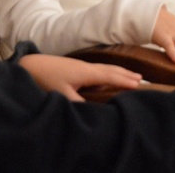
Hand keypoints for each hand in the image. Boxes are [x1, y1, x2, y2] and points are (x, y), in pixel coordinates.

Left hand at [18, 55, 142, 101]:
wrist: (33, 64)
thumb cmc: (48, 78)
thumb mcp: (63, 94)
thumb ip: (79, 103)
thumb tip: (94, 110)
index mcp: (86, 72)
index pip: (110, 76)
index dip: (125, 81)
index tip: (139, 85)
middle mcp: (88, 67)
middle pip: (112, 70)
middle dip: (127, 74)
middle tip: (142, 79)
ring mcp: (83, 66)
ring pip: (106, 68)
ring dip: (120, 72)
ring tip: (132, 76)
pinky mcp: (78, 67)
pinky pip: (100, 70)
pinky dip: (110, 72)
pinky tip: (111, 77)